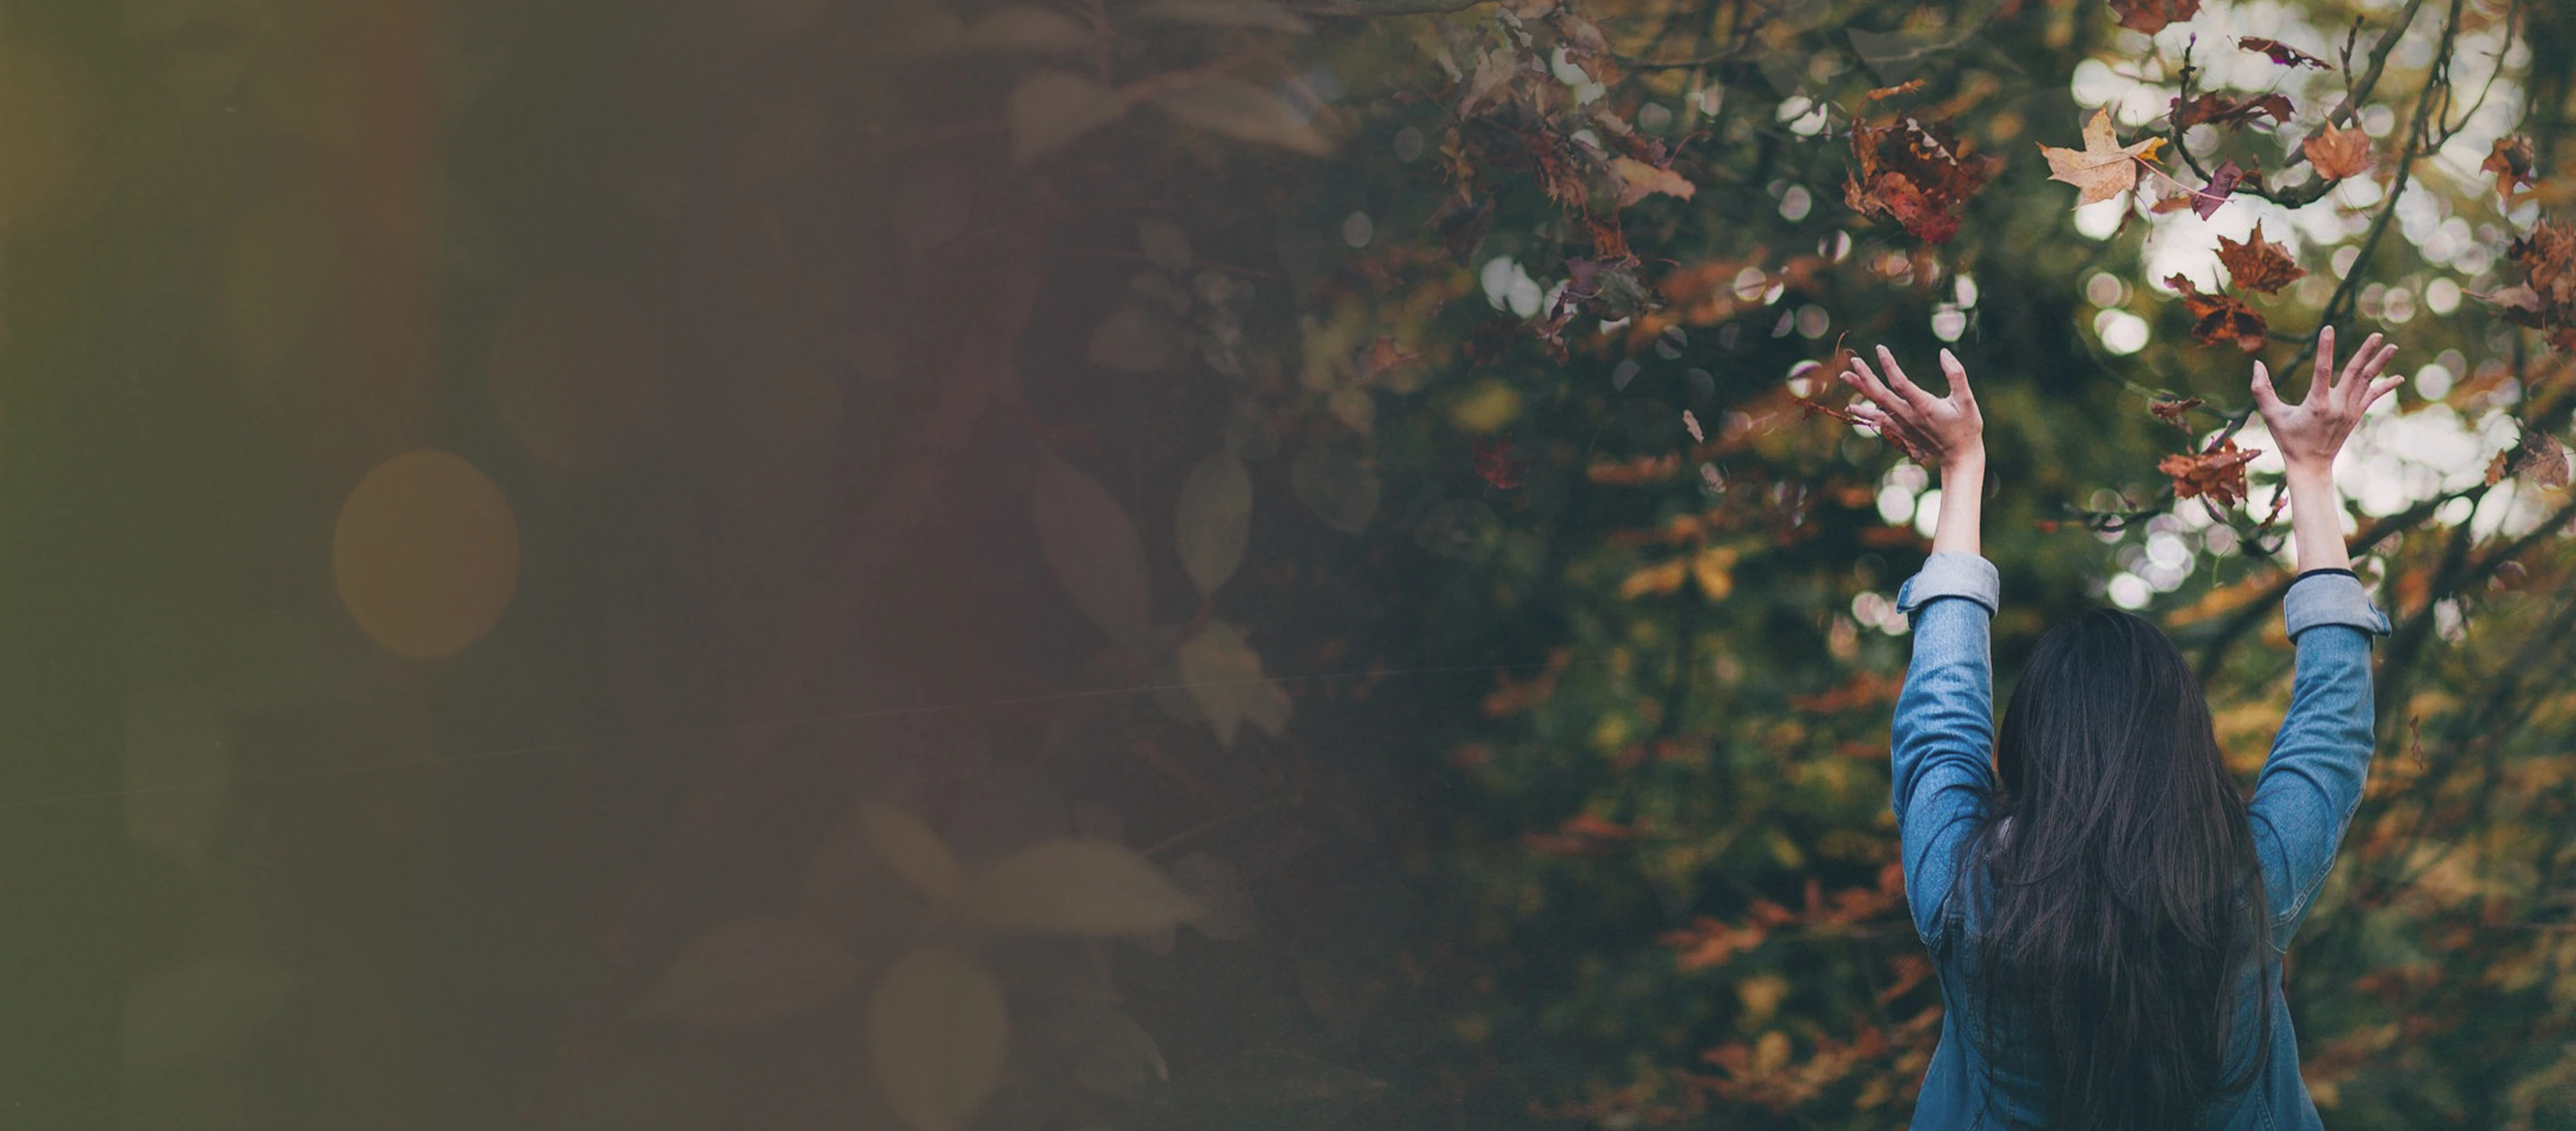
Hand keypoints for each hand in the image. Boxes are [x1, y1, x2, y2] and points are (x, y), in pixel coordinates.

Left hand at [1840, 344, 1983, 470]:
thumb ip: (1956, 375)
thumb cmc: (1967, 428)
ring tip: (1845, 376)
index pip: (1900, 383)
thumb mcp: (1967, 400)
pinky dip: (1864, 413)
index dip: (1888, 365)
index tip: (1880, 348)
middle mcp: (1909, 416)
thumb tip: (1944, 353)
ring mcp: (1903, 425)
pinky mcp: (1902, 432)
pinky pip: (1879, 421)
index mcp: (1924, 406)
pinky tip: (1851, 406)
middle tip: (1854, 361)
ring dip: (1861, 391)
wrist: (1960, 458)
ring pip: (1876, 406)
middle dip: (1865, 377)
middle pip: (1880, 394)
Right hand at [2251, 326, 2401, 476]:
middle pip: (2355, 373)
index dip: (2325, 348)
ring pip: (2367, 382)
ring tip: (2392, 347)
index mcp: (2317, 405)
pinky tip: (2399, 378)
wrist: (2310, 465)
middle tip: (2377, 335)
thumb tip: (2256, 364)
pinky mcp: (2355, 416)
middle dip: (2366, 353)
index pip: (2322, 370)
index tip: (2328, 329)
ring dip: (2380, 364)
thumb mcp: (2271, 415)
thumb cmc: (2287, 439)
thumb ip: (2261, 390)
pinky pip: (2372, 397)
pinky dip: (2385, 387)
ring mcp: (2350, 411)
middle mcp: (2337, 406)